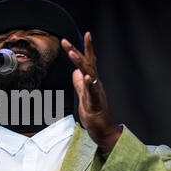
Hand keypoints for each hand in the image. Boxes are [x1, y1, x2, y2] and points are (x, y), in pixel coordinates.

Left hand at [61, 32, 120, 152]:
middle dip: (77, 50)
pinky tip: (86, 76)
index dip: (81, 49)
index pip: (86, 62)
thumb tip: (75, 72)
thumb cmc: (95, 114)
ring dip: (81, 63)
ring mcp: (97, 93)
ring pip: (89, 74)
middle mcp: (96, 84)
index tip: (72, 38)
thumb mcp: (83, 96)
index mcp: (92, 81)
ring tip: (72, 53)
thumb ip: (79, 84)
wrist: (104, 131)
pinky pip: (93, 92)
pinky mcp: (96, 104)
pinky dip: (90, 84)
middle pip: (87, 63)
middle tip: (65, 41)